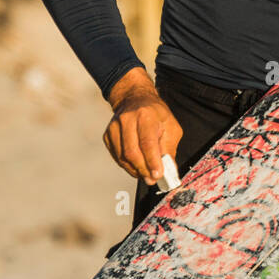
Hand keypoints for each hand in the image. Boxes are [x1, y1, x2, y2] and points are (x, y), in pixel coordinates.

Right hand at [103, 67, 182, 185]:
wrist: (135, 99)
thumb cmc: (156, 114)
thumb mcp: (171, 127)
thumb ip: (170, 149)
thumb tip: (168, 171)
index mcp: (146, 115)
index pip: (147, 142)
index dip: (152, 161)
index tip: (158, 175)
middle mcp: (127, 120)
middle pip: (132, 152)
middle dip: (143, 170)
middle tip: (152, 179)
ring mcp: (114, 127)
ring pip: (122, 157)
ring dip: (135, 170)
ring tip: (146, 175)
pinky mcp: (108, 135)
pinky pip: (117, 156)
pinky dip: (127, 165)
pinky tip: (136, 167)